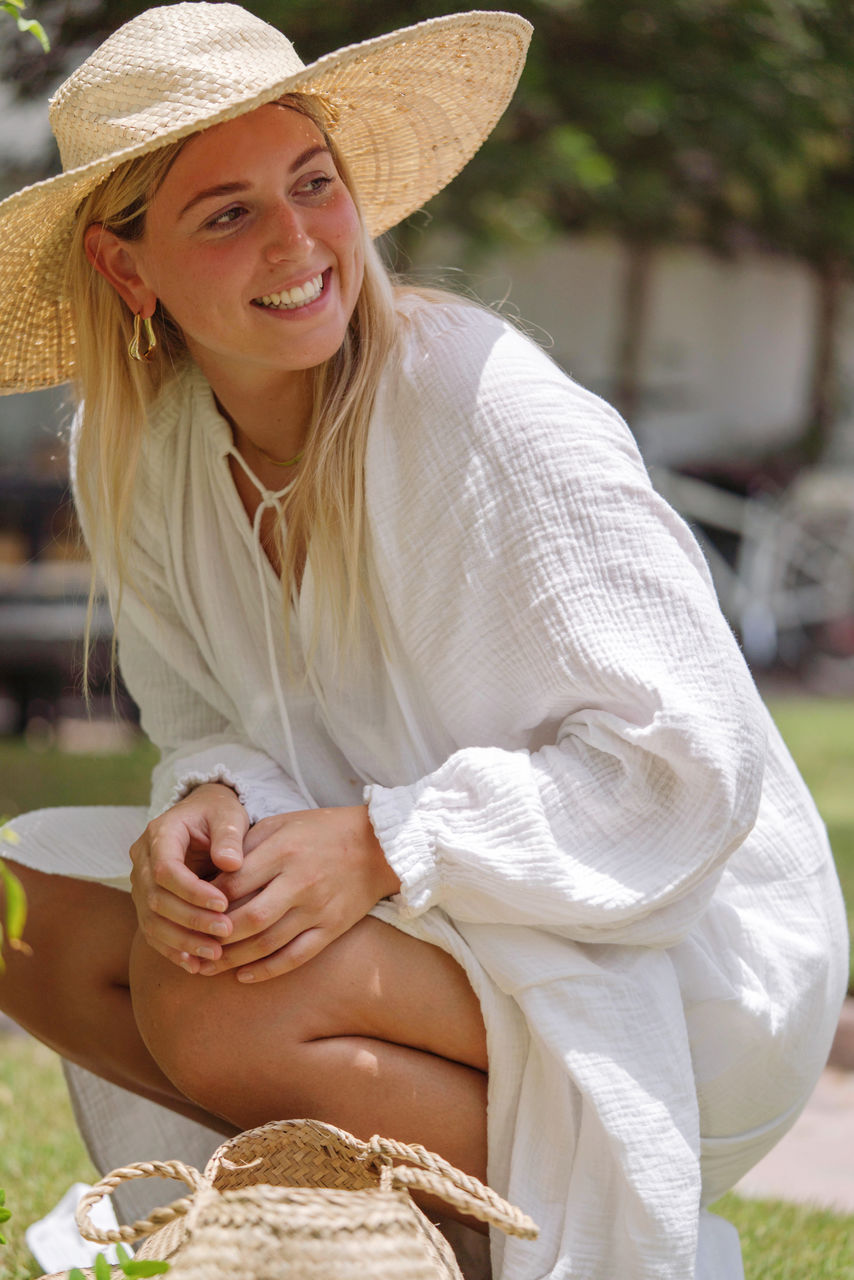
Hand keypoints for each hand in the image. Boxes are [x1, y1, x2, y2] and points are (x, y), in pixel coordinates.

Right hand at [129, 783, 247, 971]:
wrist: (203, 818)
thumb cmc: (219, 814)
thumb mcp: (228, 815)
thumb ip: (229, 836)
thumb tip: (231, 863)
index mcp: (160, 833)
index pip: (166, 869)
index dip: (192, 891)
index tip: (223, 904)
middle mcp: (142, 860)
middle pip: (156, 898)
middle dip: (191, 920)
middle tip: (226, 932)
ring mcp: (140, 884)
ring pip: (151, 920)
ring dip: (182, 941)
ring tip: (216, 955)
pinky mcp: (147, 904)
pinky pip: (153, 932)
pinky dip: (173, 950)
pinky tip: (196, 965)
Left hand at [197, 804, 399, 983]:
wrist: (378, 845)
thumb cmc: (321, 830)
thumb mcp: (281, 823)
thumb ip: (247, 846)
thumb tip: (208, 875)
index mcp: (283, 851)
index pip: (234, 883)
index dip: (207, 901)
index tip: (188, 910)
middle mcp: (299, 882)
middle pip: (248, 918)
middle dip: (215, 937)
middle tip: (191, 947)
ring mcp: (317, 908)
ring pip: (268, 943)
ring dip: (234, 960)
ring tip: (208, 967)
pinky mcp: (332, 928)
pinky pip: (296, 957)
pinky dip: (268, 970)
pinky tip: (245, 976)